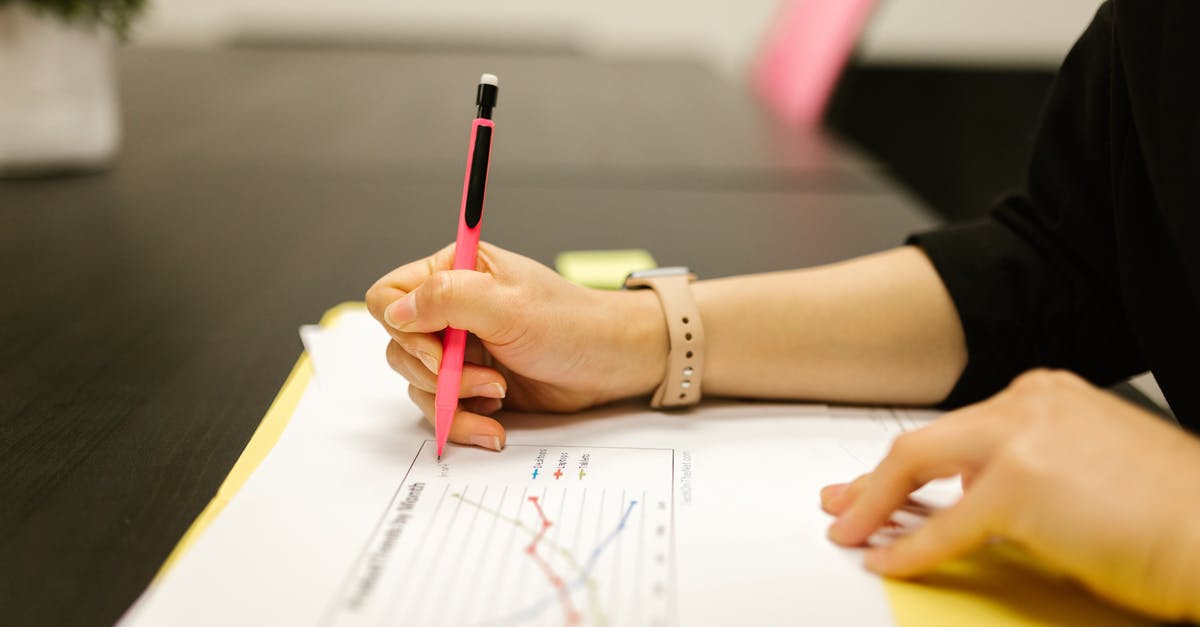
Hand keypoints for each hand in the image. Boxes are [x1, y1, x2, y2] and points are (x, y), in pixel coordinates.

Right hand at [365, 242, 665, 450]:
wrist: (610, 364)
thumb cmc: (569, 323)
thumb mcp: (507, 305)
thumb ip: (447, 299)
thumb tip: (395, 311)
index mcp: (453, 273)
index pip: (389, 297)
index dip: (402, 327)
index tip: (438, 349)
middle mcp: (449, 311)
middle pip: (398, 347)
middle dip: (437, 372)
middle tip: (485, 378)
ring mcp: (458, 350)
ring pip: (417, 383)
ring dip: (454, 400)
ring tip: (499, 396)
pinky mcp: (470, 385)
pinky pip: (442, 409)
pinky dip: (464, 422)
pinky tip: (495, 426)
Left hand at [821, 369, 1199, 620]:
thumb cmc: (1172, 511)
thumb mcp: (1085, 467)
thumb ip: (1025, 468)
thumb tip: (968, 495)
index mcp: (1043, 395)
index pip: (954, 432)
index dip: (907, 465)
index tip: (877, 485)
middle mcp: (1027, 403)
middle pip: (924, 443)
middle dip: (875, 480)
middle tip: (841, 504)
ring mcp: (1021, 439)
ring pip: (917, 466)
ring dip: (876, 505)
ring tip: (850, 532)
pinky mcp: (1020, 485)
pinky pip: (945, 525)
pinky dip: (911, 548)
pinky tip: (888, 561)